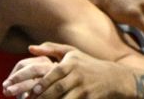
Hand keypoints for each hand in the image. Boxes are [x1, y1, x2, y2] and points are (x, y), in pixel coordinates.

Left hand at [3, 44, 134, 98]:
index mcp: (72, 62)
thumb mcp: (73, 53)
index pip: (54, 73)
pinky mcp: (89, 98)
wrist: (114, 78)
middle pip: (57, 88)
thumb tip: (30, 48)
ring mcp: (84, 88)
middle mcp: (78, 74)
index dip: (42, 84)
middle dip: (41, 97)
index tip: (31, 92)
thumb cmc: (88, 64)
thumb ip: (51, 49)